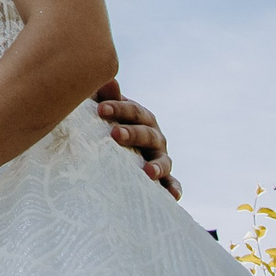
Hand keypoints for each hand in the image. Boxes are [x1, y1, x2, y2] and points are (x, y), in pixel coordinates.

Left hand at [92, 78, 179, 199]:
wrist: (114, 142)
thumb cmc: (106, 121)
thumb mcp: (105, 108)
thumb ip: (107, 96)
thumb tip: (109, 80)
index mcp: (140, 116)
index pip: (132, 111)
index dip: (118, 108)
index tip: (101, 109)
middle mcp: (154, 135)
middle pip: (146, 134)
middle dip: (132, 134)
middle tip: (115, 134)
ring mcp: (159, 156)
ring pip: (163, 160)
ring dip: (157, 166)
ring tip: (148, 172)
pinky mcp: (162, 176)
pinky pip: (171, 183)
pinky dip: (174, 188)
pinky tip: (172, 196)